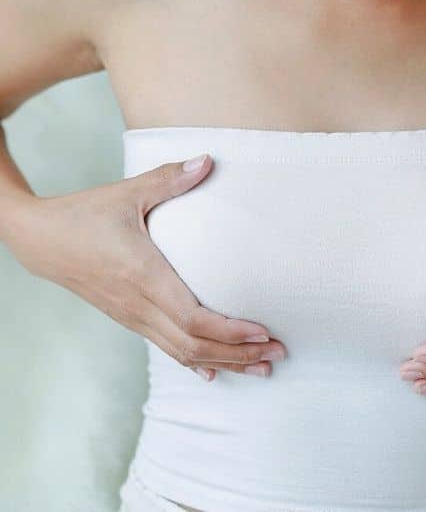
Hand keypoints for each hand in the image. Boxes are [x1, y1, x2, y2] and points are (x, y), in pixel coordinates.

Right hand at [5, 153, 286, 382]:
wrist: (38, 239)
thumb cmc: (84, 214)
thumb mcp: (127, 193)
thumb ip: (170, 180)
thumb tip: (209, 160)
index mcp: (142, 275)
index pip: (193, 318)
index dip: (231, 332)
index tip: (265, 332)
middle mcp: (138, 304)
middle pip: (195, 344)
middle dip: (240, 353)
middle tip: (279, 353)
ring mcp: (132, 316)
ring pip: (183, 353)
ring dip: (225, 362)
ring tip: (262, 367)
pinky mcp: (128, 318)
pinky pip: (166, 348)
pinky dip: (195, 362)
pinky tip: (216, 373)